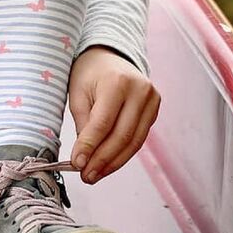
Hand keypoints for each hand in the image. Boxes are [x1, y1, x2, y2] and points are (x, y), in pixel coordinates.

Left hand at [68, 46, 160, 183]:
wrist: (110, 57)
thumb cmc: (89, 74)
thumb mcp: (78, 94)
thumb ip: (83, 124)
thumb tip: (83, 158)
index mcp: (117, 82)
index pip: (103, 123)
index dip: (90, 146)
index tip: (77, 164)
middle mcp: (140, 91)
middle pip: (122, 136)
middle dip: (102, 160)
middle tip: (86, 176)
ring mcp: (152, 100)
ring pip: (134, 142)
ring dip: (113, 163)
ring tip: (94, 175)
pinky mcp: (155, 111)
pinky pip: (138, 139)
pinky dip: (122, 155)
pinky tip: (107, 165)